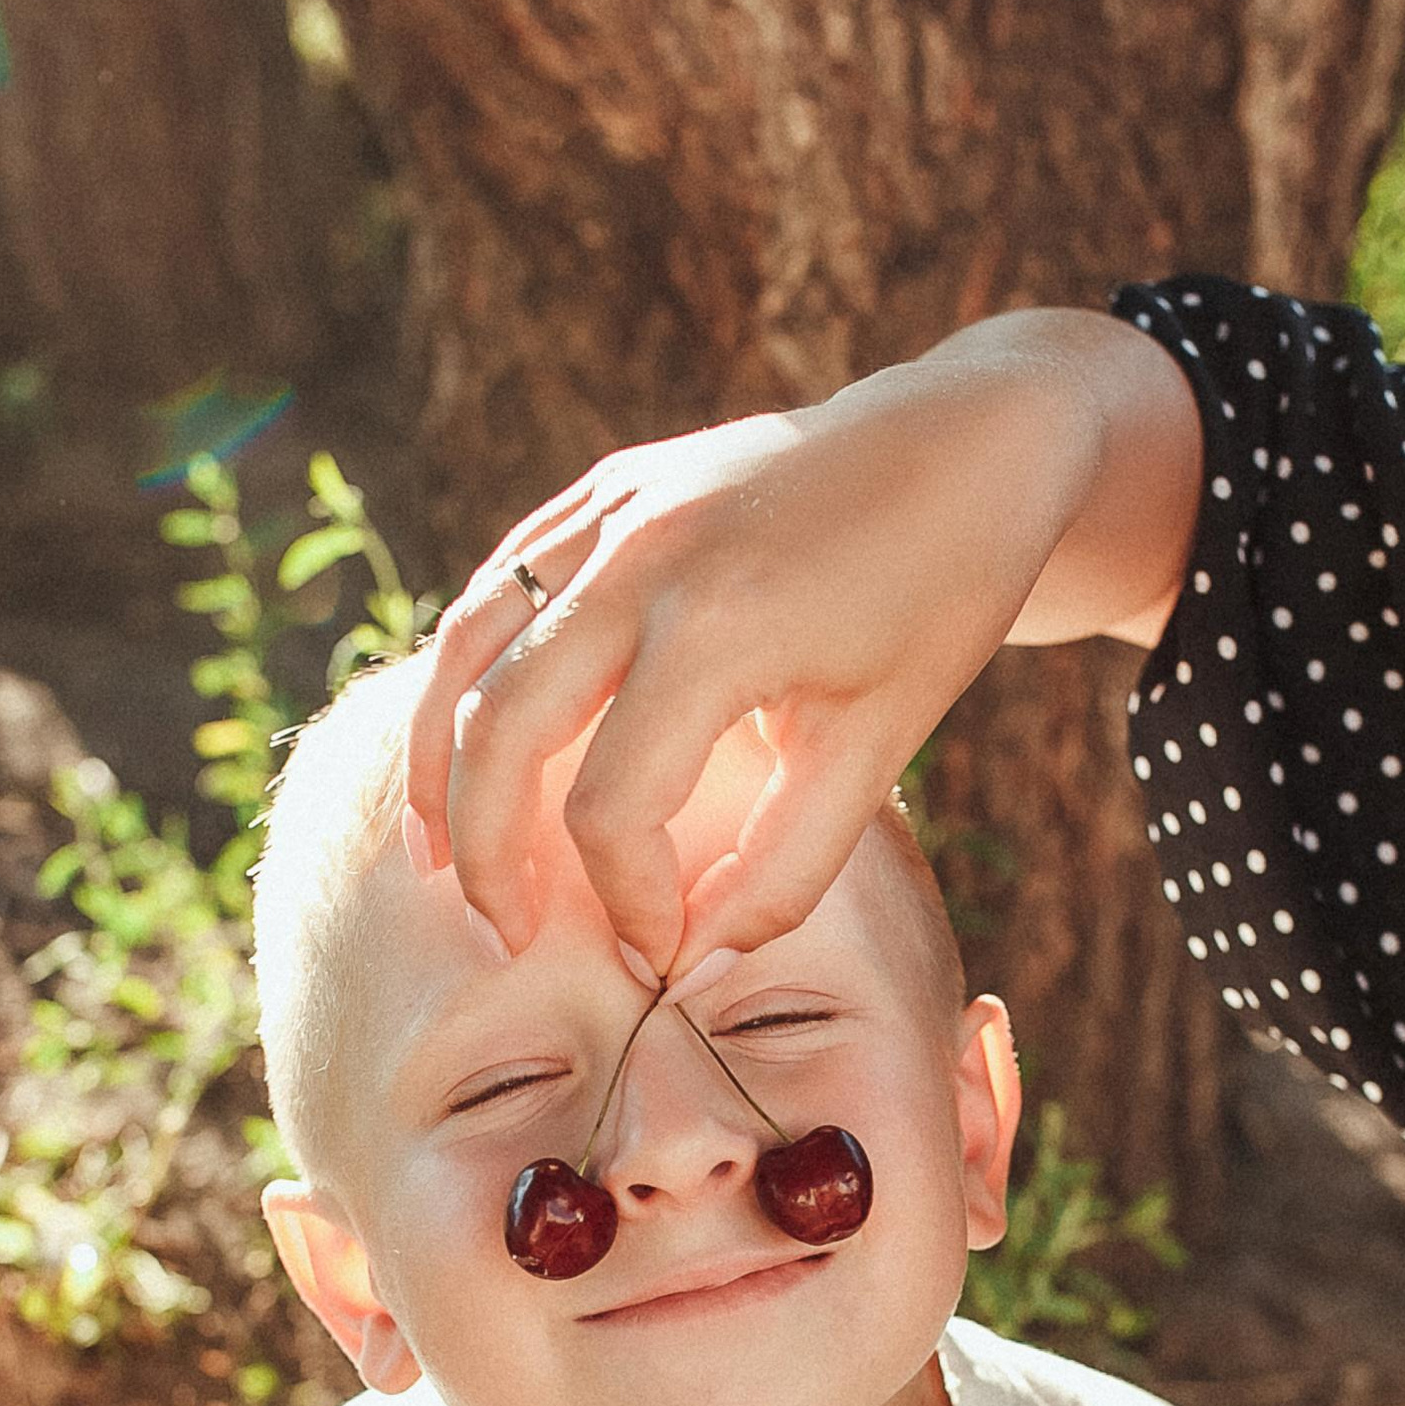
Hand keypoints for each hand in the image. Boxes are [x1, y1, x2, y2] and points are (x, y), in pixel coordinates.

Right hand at [405, 311, 1194, 975]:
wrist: (966, 438)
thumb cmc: (939, 597)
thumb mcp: (882, 747)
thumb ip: (787, 870)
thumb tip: (695, 966)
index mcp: (721, 628)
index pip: (612, 807)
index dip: (627, 901)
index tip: (662, 954)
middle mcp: (642, 558)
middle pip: (501, 729)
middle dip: (488, 852)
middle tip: (504, 937)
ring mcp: (612, 511)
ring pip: (468, 650)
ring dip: (437, 762)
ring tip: (438, 858)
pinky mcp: (605, 491)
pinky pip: (498, 591)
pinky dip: (467, 677)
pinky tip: (469, 751)